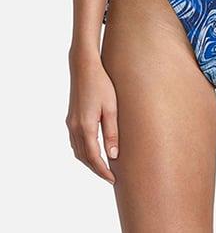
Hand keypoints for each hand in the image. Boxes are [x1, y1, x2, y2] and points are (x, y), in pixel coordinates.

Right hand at [66, 51, 118, 182]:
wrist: (84, 67)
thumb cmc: (101, 84)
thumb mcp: (111, 108)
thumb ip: (112, 132)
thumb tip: (113, 155)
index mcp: (85, 127)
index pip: (94, 157)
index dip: (103, 171)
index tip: (113, 179)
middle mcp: (75, 128)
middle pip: (84, 157)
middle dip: (96, 169)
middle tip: (110, 177)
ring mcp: (71, 123)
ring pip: (78, 151)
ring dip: (89, 161)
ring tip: (104, 166)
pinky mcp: (71, 118)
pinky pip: (76, 142)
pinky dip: (84, 151)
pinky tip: (93, 150)